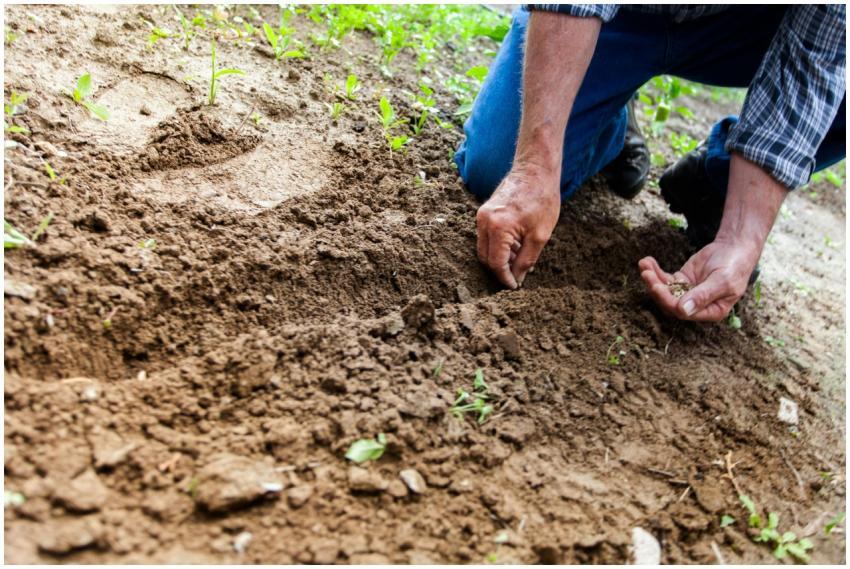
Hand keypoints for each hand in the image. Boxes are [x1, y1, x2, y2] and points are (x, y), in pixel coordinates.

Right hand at [476, 165, 560, 288]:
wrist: (535, 170)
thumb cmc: (542, 199)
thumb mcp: (540, 235)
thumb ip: (526, 260)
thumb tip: (517, 278)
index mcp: (498, 227)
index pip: (496, 263)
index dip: (505, 278)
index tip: (514, 286)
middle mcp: (484, 221)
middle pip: (485, 258)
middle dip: (500, 270)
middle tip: (517, 276)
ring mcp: (481, 216)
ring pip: (484, 248)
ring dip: (500, 258)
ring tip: (520, 258)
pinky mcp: (484, 212)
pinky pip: (486, 237)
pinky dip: (498, 246)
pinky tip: (516, 246)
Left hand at [638, 237, 760, 321]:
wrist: (735, 248)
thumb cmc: (734, 266)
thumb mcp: (722, 281)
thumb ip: (703, 296)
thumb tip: (683, 311)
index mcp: (710, 311)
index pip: (683, 312)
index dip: (668, 301)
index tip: (657, 287)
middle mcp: (696, 306)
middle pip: (670, 302)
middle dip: (656, 289)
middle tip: (646, 274)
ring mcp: (687, 293)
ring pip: (665, 291)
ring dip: (652, 279)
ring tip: (644, 264)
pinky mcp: (682, 280)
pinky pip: (665, 279)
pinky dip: (655, 271)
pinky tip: (647, 261)